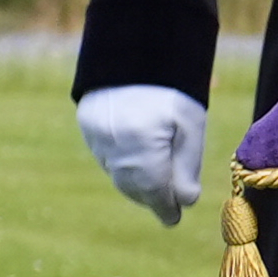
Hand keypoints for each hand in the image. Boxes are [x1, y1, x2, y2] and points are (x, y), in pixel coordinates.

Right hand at [78, 85, 205, 226]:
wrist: (134, 55)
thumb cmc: (171, 90)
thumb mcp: (190, 126)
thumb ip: (187, 165)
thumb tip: (185, 201)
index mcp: (142, 143)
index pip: (153, 189)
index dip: (164, 208)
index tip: (173, 220)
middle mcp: (113, 144)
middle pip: (132, 185)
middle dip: (151, 199)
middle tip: (167, 208)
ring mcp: (96, 137)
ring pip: (117, 174)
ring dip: (136, 185)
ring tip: (154, 189)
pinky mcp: (87, 128)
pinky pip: (105, 158)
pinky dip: (122, 167)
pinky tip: (135, 165)